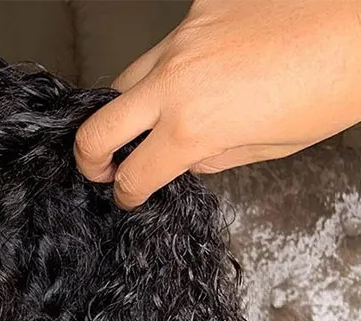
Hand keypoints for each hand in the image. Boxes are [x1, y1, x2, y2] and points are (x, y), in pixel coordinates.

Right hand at [74, 0, 360, 209]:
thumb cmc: (335, 84)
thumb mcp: (271, 147)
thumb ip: (212, 156)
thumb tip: (184, 158)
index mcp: (193, 128)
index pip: (133, 175)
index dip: (127, 194)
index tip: (130, 195)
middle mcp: (176, 82)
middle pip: (98, 129)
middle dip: (91, 158)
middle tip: (102, 168)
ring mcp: (184, 40)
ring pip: (125, 82)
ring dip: (128, 108)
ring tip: (150, 119)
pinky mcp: (200, 9)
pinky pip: (168, 45)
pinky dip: (175, 65)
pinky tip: (205, 71)